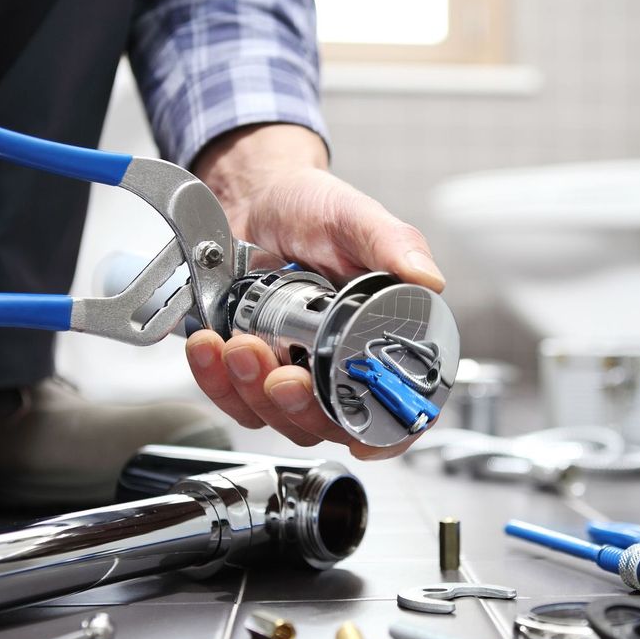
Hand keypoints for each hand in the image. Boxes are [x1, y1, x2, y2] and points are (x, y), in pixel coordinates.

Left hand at [184, 124, 444, 458]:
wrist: (254, 197)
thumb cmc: (314, 208)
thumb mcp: (356, 218)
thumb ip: (394, 244)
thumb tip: (428, 279)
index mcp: (382, 339)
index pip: (400, 407)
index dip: (388, 436)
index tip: (361, 441)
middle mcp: (341, 365)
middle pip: (331, 423)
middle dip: (301, 408)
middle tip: (282, 373)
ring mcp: (293, 372)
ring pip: (279, 418)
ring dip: (254, 392)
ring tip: (240, 344)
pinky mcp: (247, 372)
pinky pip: (233, 399)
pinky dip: (217, 380)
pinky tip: (211, 347)